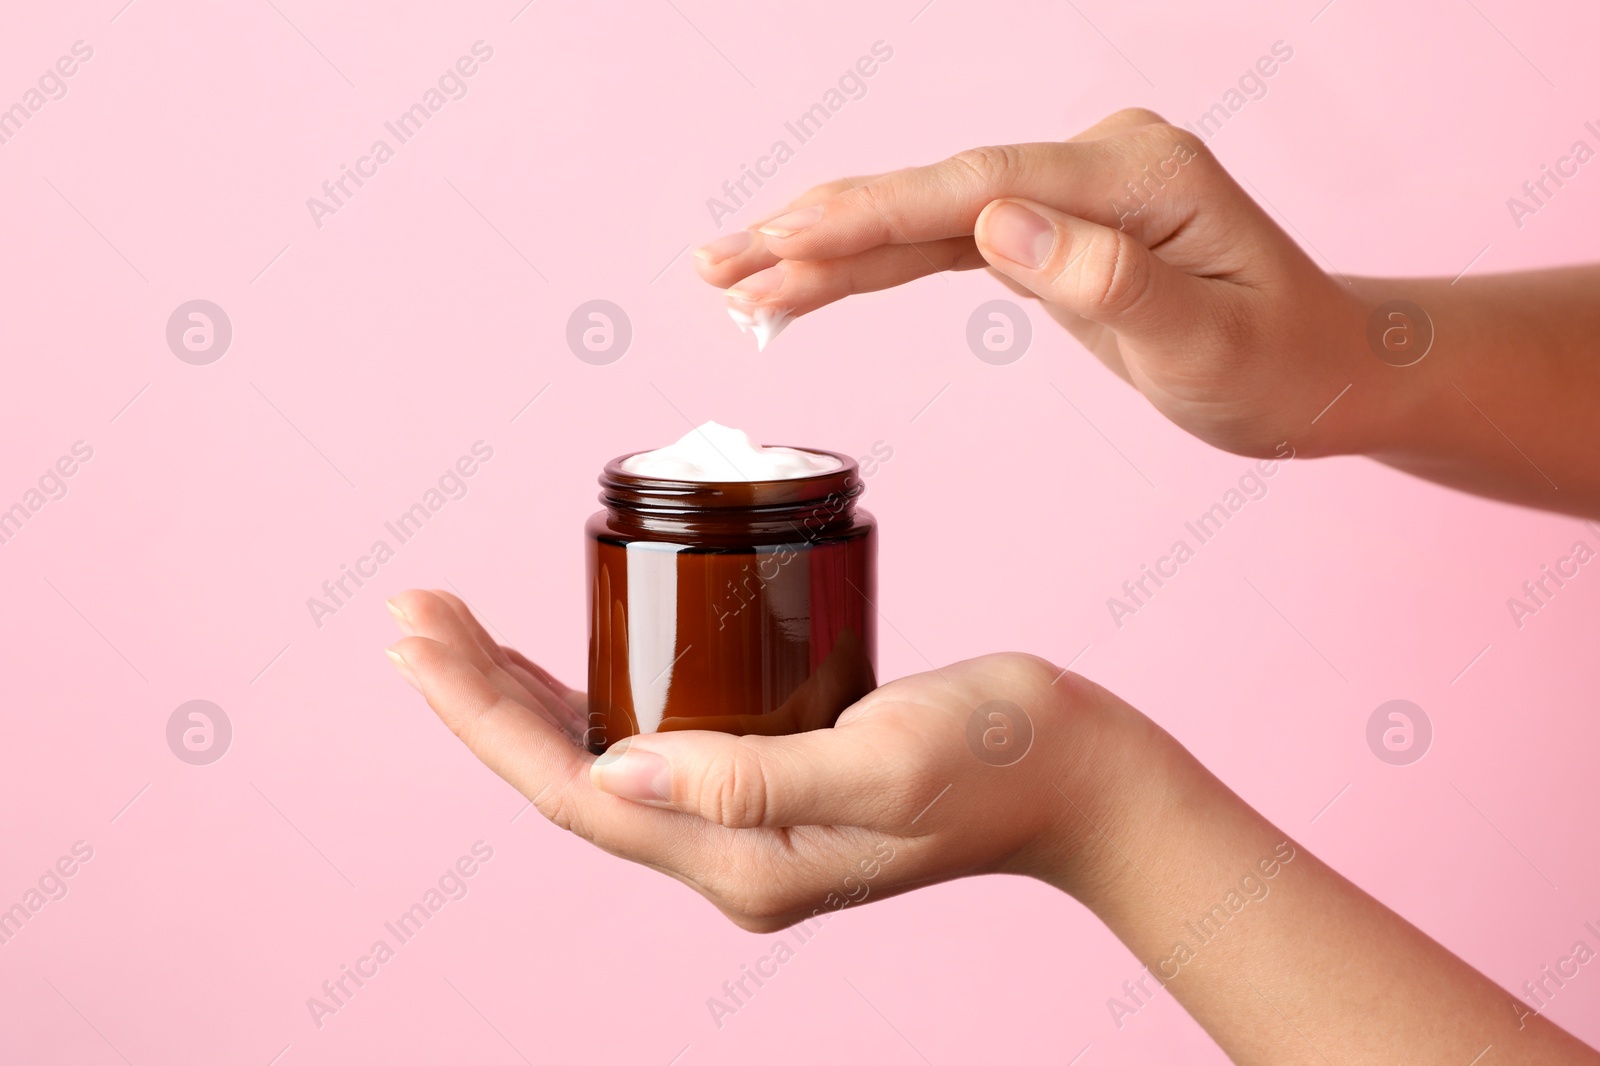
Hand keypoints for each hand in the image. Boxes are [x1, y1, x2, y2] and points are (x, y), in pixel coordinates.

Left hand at [383, 588, 1140, 929]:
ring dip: (522, 693)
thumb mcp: (886, 759)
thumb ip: (755, 775)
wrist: (1079, 775)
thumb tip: (615, 768)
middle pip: (567, 773)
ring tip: (454, 627)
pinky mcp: (771, 775)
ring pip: (600, 755)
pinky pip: (653, 738)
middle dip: (479, 694)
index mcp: (739, 860)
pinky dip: (597, 690)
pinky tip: (568, 653)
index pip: (573, 790)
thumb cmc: (1002, 756)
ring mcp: (746, 820)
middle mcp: (726, 852)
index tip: (419, 637)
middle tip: (410, 610)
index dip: (484, 715)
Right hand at [694, 107, 1382, 459]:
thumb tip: (998, 224)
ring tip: (731, 281)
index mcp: (1133, 175)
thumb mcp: (1211, 342)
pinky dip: (868, 266)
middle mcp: (1090, 165)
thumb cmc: (1282, 363)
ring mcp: (1064, 192)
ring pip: (920, 216)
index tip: (784, 244)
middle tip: (714, 263)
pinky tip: (806, 281)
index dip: (873, 214)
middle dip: (816, 227)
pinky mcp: (1046, 228)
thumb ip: (1106, 278)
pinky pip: (940, 244)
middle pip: (928, 189)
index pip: (976, 187)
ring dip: (824, 249)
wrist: (1319, 368)